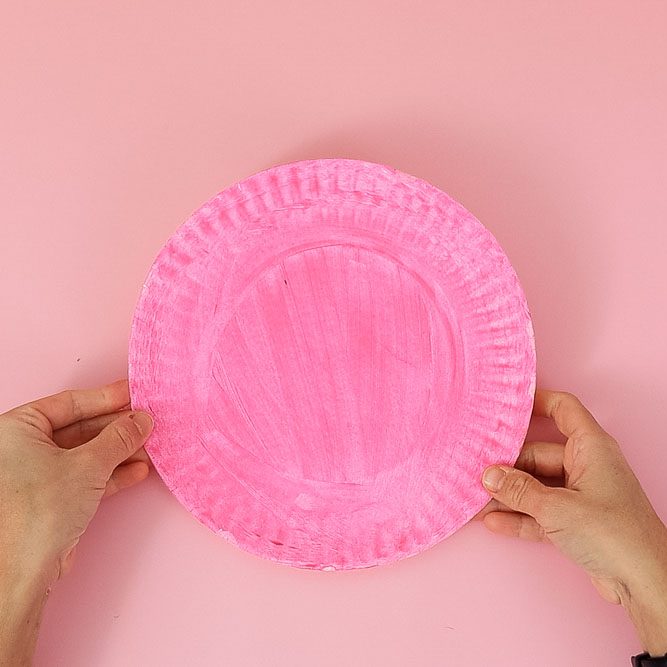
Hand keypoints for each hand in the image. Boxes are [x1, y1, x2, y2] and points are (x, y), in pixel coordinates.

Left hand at [0, 380, 152, 664]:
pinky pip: (84, 477)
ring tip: (149, 448)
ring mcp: (34, 476)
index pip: (68, 403)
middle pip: (79, 429)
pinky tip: (137, 470)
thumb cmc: (39, 510)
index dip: (106, 397)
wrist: (23, 571)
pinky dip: (110, 474)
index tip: (134, 392)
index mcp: (16, 430)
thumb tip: (142, 419)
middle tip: (147, 423)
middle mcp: (20, 450)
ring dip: (119, 452)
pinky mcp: (49, 501)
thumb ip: (119, 437)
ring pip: (84, 455)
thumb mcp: (88, 463)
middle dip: (117, 429)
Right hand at [480, 389, 666, 656]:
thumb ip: (519, 490)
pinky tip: (494, 521)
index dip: (536, 401)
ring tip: (477, 495)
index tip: (506, 406)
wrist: (644, 582)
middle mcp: (586, 466)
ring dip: (509, 493)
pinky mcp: (576, 521)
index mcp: (591, 448)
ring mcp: (581, 494)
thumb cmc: (615, 535)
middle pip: (538, 453)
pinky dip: (519, 516)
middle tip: (477, 469)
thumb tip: (489, 476)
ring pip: (537, 484)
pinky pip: (540, 511)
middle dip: (508, 464)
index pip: (563, 409)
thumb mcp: (557, 508)